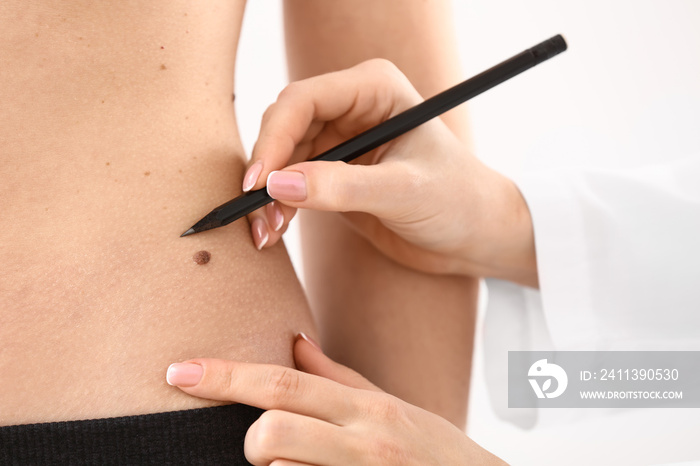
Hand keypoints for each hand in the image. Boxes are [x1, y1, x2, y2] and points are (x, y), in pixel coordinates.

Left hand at [166, 334, 506, 464]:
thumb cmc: (435, 452)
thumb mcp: (390, 406)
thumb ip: (337, 378)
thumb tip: (293, 343)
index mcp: (367, 407)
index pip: (283, 382)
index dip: (224, 376)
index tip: (178, 372)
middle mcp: (365, 443)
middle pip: (272, 432)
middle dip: (251, 442)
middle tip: (261, 447)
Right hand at [243, 59, 536, 285]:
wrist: (475, 234)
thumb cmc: (458, 200)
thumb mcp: (404, 192)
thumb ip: (342, 187)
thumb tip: (277, 185)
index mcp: (374, 90)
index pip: (304, 101)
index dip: (273, 139)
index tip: (258, 183)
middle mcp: (353, 109)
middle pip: (285, 128)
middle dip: (266, 171)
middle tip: (256, 214)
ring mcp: (342, 142)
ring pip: (282, 159)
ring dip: (268, 195)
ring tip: (266, 232)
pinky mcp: (335, 174)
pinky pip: (292, 183)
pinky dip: (278, 206)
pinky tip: (275, 231)